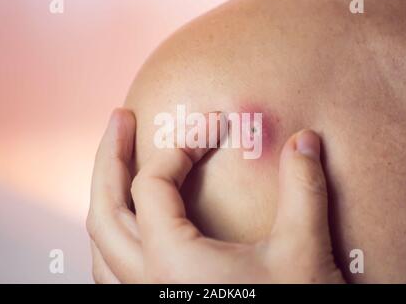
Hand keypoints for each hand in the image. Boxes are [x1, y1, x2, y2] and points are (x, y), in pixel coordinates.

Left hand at [87, 108, 344, 282]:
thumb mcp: (303, 253)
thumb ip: (303, 189)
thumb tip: (305, 140)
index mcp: (173, 264)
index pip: (153, 185)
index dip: (181, 148)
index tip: (212, 130)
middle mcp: (146, 285)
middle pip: (104, 210)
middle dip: (108, 159)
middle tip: (120, 120)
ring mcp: (145, 300)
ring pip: (100, 244)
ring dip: (105, 198)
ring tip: (116, 165)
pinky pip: (112, 269)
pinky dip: (115, 235)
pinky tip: (130, 222)